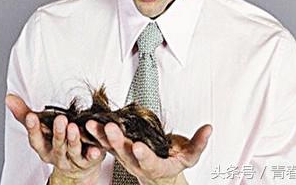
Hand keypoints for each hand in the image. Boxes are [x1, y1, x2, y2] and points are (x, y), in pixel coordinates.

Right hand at [5, 94, 105, 183]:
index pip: (36, 139)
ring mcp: (73, 159)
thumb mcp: (41, 129)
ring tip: (74, 127)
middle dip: (57, 132)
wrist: (77, 167)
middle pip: (57, 144)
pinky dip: (93, 153)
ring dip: (73, 139)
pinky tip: (96, 149)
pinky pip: (91, 157)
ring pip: (73, 150)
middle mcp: (57, 155)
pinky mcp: (88, 160)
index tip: (31, 116)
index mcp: (44, 147)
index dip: (33, 128)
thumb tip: (9, 97)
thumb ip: (26, 114)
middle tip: (60, 119)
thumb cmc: (56, 142)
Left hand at [86, 120, 211, 184]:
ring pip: (110, 147)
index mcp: (155, 165)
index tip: (138, 145)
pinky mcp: (118, 148)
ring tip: (91, 124)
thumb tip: (209, 128)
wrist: (160, 171)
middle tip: (110, 127)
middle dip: (116, 140)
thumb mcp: (190, 154)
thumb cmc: (175, 160)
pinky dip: (95, 134)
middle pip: (125, 153)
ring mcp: (125, 156)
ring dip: (100, 136)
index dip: (144, 155)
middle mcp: (137, 162)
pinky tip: (85, 123)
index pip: (149, 161)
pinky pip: (104, 141)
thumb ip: (199, 142)